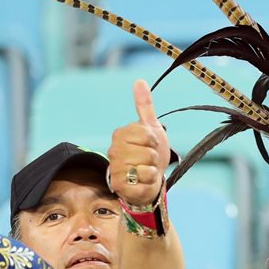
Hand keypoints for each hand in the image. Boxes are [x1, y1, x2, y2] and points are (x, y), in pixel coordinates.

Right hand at [107, 80, 173, 207]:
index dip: (154, 141)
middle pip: (147, 152)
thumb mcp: (151, 128)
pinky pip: (145, 181)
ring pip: (146, 168)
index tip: (150, 145)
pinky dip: (150, 182)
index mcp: (120, 134)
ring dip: (152, 171)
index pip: (147, 134)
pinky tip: (143, 182)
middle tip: (148, 160)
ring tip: (145, 171)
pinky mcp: (120, 186)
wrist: (149, 181)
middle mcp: (114, 151)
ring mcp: (115, 169)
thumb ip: (145, 106)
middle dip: (154, 158)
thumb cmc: (150, 154)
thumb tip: (139, 81)